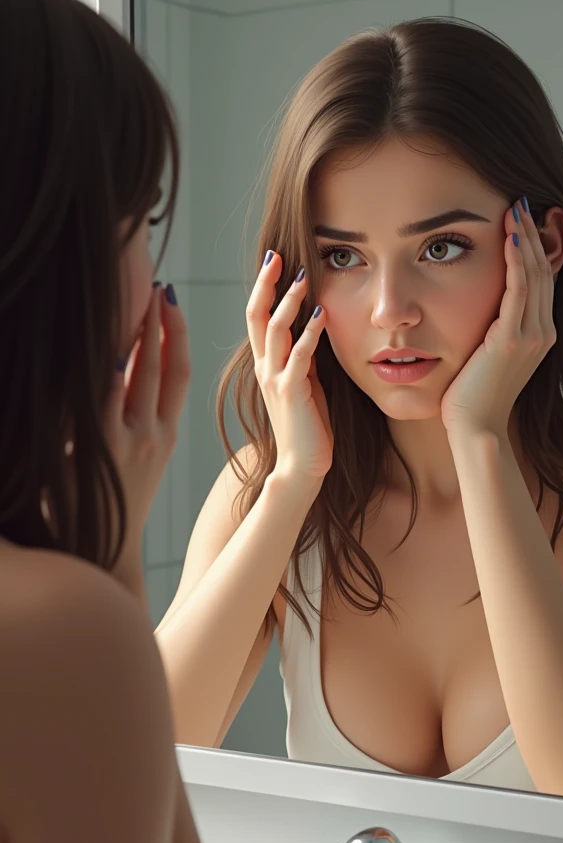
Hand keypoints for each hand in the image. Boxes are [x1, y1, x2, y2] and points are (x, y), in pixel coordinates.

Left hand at [103, 283, 190, 553]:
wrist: (104, 554)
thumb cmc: (109, 511)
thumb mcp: (132, 465)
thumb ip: (125, 424)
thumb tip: (116, 380)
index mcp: (164, 437)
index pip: (178, 376)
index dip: (178, 338)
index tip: (172, 306)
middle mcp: (155, 434)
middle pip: (163, 367)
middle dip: (160, 324)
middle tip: (157, 288)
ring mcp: (133, 440)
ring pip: (141, 376)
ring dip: (140, 336)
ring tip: (138, 302)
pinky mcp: (107, 449)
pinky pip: (109, 399)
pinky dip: (111, 369)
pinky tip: (110, 343)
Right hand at [246, 251, 332, 481]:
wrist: (301, 466)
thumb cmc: (307, 425)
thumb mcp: (304, 381)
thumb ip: (303, 354)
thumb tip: (313, 325)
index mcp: (265, 364)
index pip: (257, 317)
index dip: (263, 287)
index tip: (274, 260)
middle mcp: (264, 367)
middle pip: (256, 316)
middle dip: (266, 284)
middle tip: (276, 256)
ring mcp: (275, 379)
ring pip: (275, 331)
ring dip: (289, 301)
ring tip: (303, 277)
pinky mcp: (291, 392)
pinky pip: (299, 355)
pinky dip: (310, 332)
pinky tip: (322, 314)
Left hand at [440, 198, 555, 436]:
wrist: (475, 429)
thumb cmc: (471, 398)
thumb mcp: (486, 357)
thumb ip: (490, 331)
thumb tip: (478, 312)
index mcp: (539, 336)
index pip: (540, 281)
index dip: (534, 248)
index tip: (520, 221)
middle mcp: (541, 332)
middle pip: (542, 271)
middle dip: (531, 234)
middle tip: (519, 203)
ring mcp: (531, 336)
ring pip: (534, 275)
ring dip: (525, 239)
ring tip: (514, 210)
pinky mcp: (512, 340)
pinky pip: (518, 290)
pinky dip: (516, 262)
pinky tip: (509, 238)